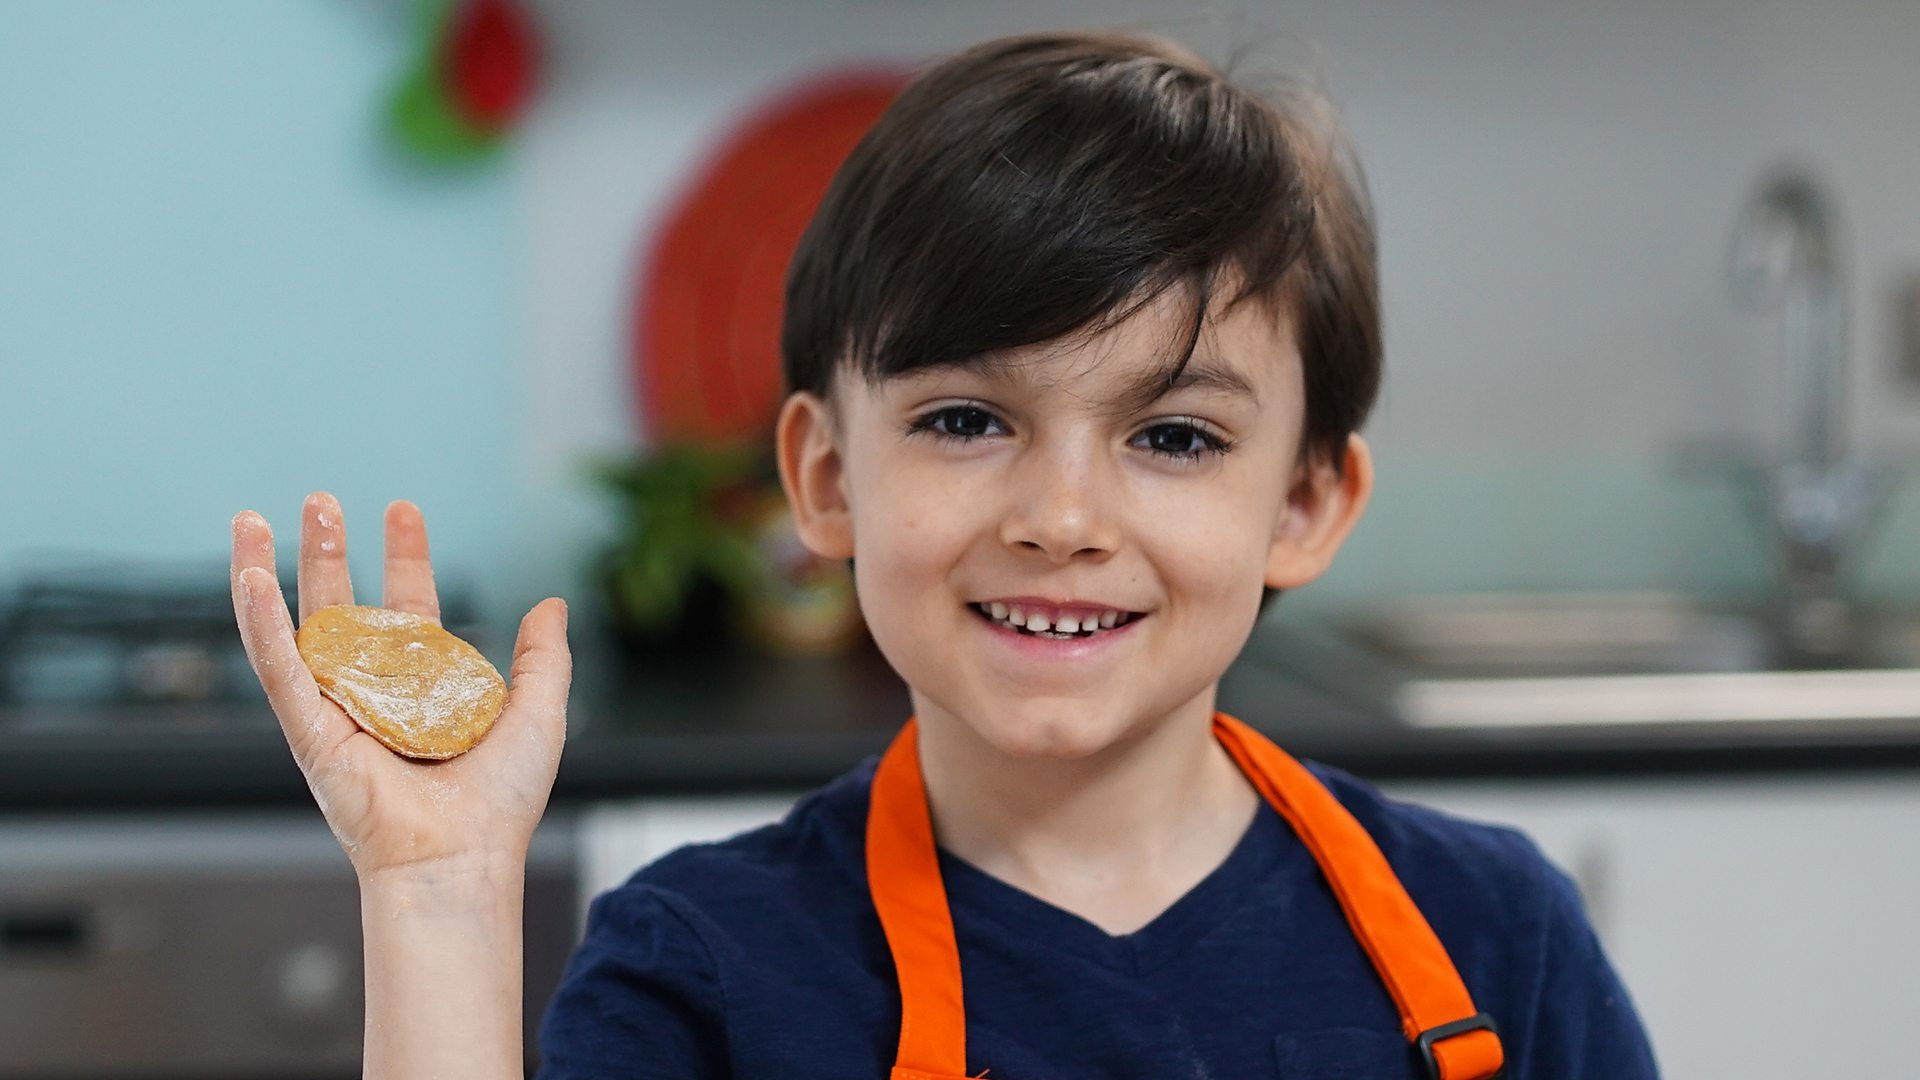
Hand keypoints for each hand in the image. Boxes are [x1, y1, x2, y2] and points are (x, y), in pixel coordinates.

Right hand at [230, 492, 571, 877]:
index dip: (406, 557)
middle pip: (344, 606)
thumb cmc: (502, 804)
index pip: (408, 606)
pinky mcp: (309, 733)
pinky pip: (277, 668)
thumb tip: (551, 603)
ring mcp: (337, 711)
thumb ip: (544, 658)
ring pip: (297, 627)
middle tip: (320, 499)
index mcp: (424, 688)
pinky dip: (259, 623)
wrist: (463, 859)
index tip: (403, 510)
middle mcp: (375, 694)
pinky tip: (247, 576)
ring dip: (275, 571)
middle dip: (330, 551)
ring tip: (259, 517)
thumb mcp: (538, 714)